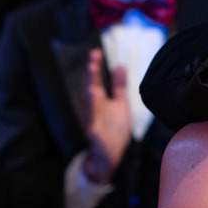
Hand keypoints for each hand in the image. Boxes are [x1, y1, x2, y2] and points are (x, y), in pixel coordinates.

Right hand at [80, 48, 131, 183]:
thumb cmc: (113, 129)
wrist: (110, 156)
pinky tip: (94, 107)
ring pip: (88, 105)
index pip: (94, 80)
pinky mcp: (93, 135)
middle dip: (90, 75)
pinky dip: (91, 115)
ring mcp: (91, 121)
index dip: (95, 66)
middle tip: (93, 59)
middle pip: (89, 88)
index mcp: (97, 100)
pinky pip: (91, 124)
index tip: (96, 52)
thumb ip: (119, 87)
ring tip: (91, 81)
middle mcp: (91, 108)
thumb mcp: (120, 105)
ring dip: (89, 92)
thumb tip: (120, 66)